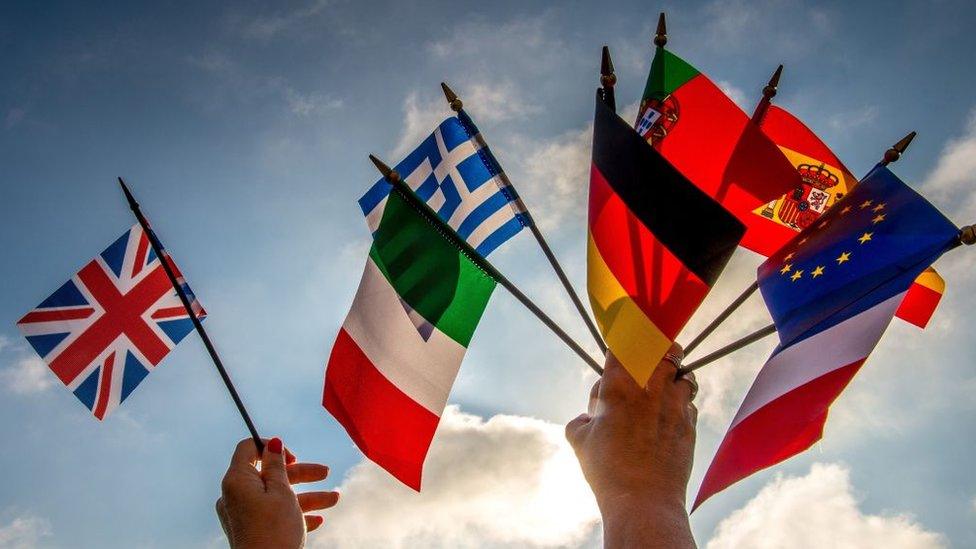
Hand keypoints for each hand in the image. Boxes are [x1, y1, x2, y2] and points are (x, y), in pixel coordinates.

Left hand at [216, 437, 338, 548]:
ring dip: (307, 496)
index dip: (271, 447)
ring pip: (276, 496)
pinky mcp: (251, 530)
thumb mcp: (281, 491)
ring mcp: (242, 514)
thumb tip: (272, 443)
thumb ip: (277, 465)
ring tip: (334, 499)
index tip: (293, 456)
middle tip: (325, 473)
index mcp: (237, 480)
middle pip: (269, 474)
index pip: (248, 449)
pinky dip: (295, 513)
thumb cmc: (274, 530)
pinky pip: (273, 515)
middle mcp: (235, 496)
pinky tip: (317, 520)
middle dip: (301, 474)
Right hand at [565, 345, 696, 548]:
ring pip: (685, 374)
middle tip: (652, 355)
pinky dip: (682, 404)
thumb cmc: (606, 470)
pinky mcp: (689, 425)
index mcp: (618, 386)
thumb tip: (590, 415)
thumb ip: (582, 419)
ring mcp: (674, 405)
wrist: (642, 501)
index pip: (623, 344)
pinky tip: (671, 415)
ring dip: (676, 376)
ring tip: (665, 386)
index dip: (623, 339)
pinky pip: (690, 403)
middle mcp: (649, 388)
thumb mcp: (579, 440)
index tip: (622, 341)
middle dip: (660, 347)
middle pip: (665, 348)